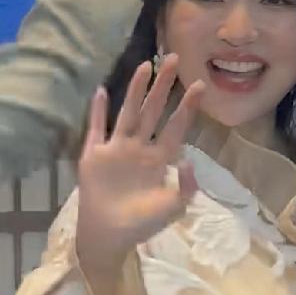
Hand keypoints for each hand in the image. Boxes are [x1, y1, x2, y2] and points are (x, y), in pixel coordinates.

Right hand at [76, 56, 203, 277]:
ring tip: (145, 66)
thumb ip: (185, 186)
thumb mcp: (173, 207)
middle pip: (153, 110)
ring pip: (128, 112)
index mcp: (160, 158)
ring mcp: (117, 149)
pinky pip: (97, 128)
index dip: (187, 107)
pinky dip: (98, 111)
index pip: (176, 126)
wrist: (110, 235)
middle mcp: (140, 147)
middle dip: (163, 86)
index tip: (200, 85)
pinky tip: (102, 91)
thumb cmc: (143, 223)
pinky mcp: (95, 154)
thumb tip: (189, 161)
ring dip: (136, 90)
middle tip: (173, 59)